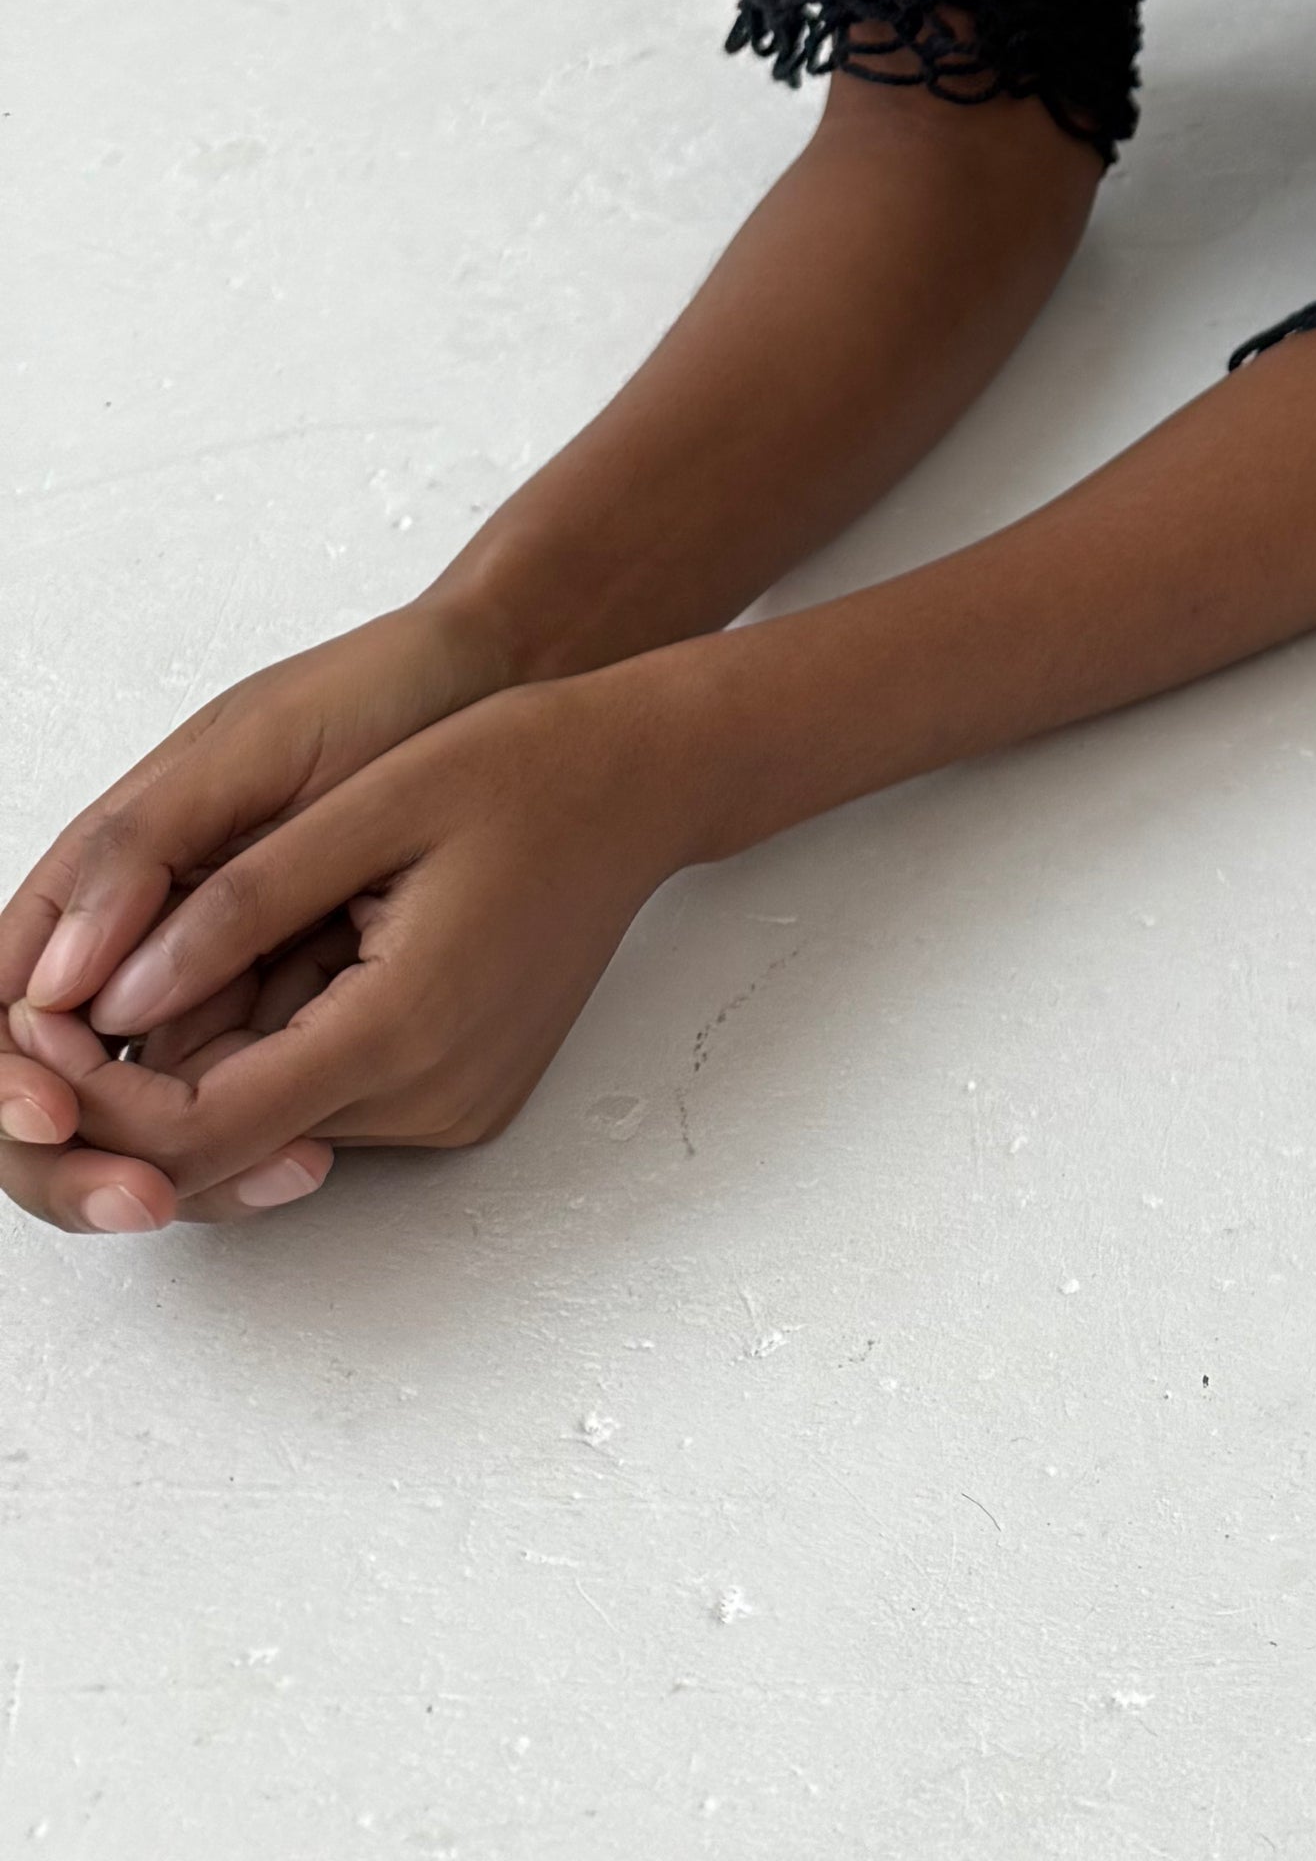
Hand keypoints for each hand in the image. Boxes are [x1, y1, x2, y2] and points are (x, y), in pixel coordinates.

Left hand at [2, 601, 518, 1234]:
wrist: (656, 775)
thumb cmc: (530, 762)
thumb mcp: (378, 800)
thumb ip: (241, 904)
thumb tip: (112, 997)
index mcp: (405, 1026)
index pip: (198, 1133)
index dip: (96, 1099)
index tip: (42, 1027)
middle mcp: (429, 1095)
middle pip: (222, 1151)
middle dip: (126, 1091)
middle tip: (69, 1003)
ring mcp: (450, 1105)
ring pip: (266, 1131)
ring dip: (196, 1069)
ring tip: (160, 969)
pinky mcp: (458, 1095)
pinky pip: (324, 1103)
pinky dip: (266, 1057)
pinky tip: (260, 974)